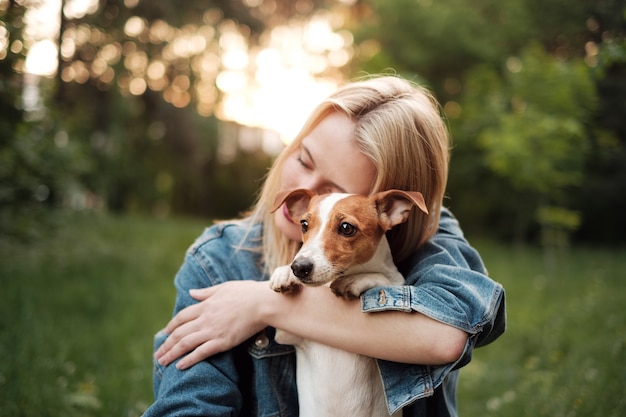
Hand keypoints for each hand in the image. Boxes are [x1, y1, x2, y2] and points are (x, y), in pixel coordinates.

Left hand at [154, 280, 268, 369]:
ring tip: (162, 362)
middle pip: (179, 333)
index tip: (164, 333)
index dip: (171, 326)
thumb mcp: (224, 287)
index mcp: (206, 305)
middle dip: (166, 344)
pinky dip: (189, 360)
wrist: (262, 302)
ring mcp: (213, 330)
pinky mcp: (223, 341)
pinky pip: (201, 353)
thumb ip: (206, 292)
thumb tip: (191, 292)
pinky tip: (180, 366)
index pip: (182, 317)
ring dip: (172, 354)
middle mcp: (205, 318)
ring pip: (185, 344)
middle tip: (158, 354)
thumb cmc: (247, 292)